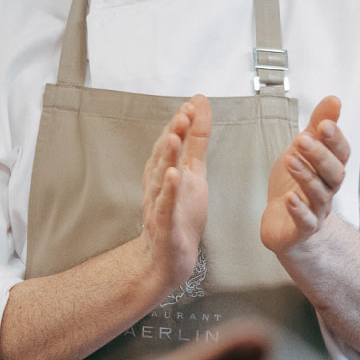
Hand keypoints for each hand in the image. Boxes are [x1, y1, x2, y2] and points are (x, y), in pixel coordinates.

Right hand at [140, 95, 210, 290]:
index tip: (195, 102)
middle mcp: (161, 184)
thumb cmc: (180, 214)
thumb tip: (198, 109)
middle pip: (165, 155)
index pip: (175, 142)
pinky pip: (165, 207)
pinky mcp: (165, 225)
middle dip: (174, 132)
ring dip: (168, 156)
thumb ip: (195, 143)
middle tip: (184, 112)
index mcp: (168, 170)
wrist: (166, 257)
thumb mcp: (192, 173)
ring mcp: (160, 204)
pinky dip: (169, 191)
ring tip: (175, 136)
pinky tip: (173, 176)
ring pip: (162, 177)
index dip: (184, 123)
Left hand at [260, 96, 348, 255]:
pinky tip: (290, 198)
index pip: (341, 154)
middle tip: (303, 139)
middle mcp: (328, 190)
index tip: (325, 123)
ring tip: (292, 161)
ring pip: (319, 195)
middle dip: (321, 155)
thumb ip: (318, 126)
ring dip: (306, 177)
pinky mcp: (301, 229)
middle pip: (333, 173)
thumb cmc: (296, 184)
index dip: (335, 139)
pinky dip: (299, 210)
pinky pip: (305, 221)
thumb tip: (334, 100)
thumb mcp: (304, 150)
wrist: (284, 223)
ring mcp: (316, 211)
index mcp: (330, 170)